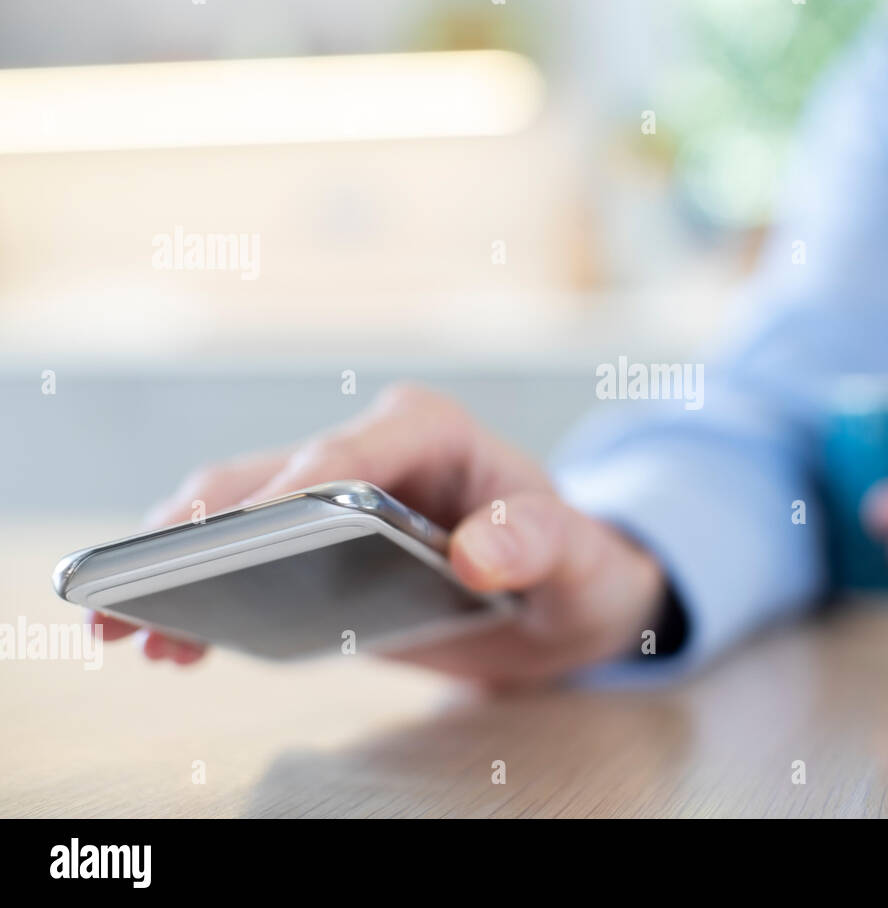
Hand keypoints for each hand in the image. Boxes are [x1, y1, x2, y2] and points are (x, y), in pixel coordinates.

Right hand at [92, 383, 665, 683]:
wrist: (562, 601)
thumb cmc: (575, 566)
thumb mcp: (578, 559)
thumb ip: (540, 543)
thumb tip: (477, 550)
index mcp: (432, 431)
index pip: (348, 449)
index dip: (292, 488)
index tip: (244, 535)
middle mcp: (372, 451)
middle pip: (267, 477)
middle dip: (200, 528)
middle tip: (138, 583)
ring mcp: (335, 495)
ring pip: (235, 514)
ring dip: (176, 560)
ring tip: (126, 624)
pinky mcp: (316, 544)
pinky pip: (243, 557)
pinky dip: (201, 592)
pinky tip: (171, 639)